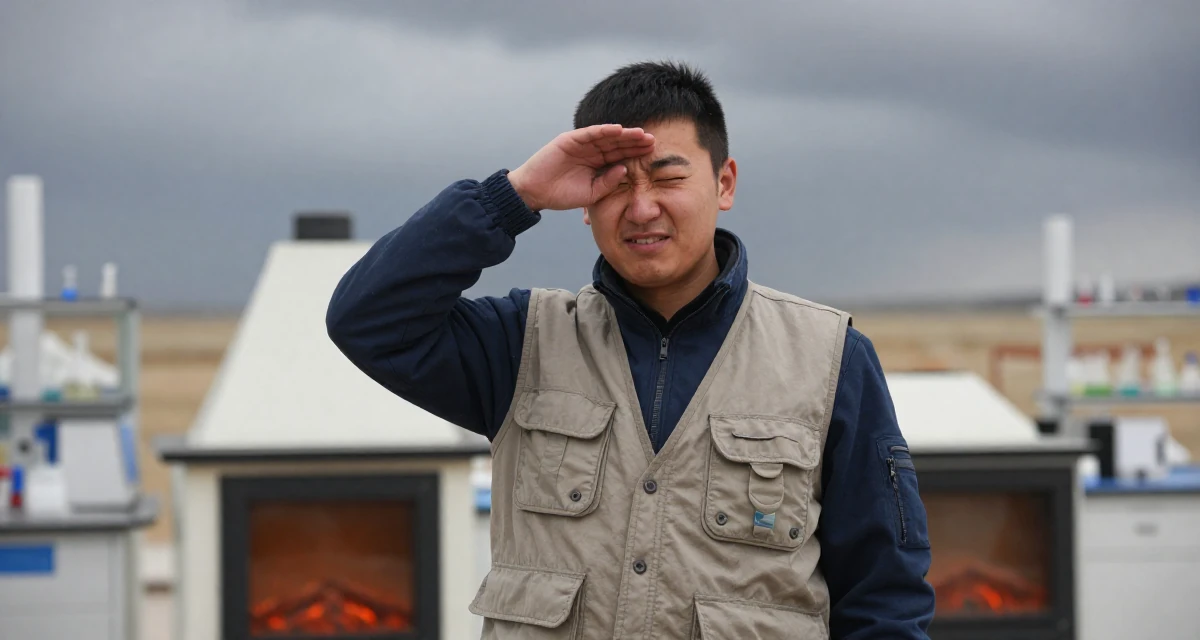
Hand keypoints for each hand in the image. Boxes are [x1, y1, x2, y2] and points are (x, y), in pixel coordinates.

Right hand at [507, 124, 654, 210]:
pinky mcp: (570, 139)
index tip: (654, 154)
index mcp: (598, 164)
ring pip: (607, 136)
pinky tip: (618, 130)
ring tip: (640, 134)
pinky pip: (590, 133)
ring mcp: (582, 144)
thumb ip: (608, 182)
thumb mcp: (591, 194)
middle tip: (653, 140)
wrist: (535, 192)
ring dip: (623, 134)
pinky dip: (603, 130)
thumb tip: (625, 169)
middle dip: (634, 142)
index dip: (636, 154)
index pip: (620, 156)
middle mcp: (592, 151)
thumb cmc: (562, 194)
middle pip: (617, 144)